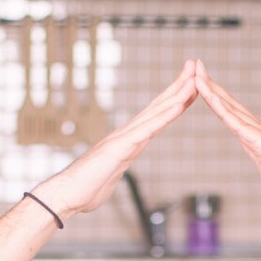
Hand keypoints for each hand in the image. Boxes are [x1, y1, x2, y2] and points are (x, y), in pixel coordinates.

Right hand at [29, 61, 198, 219]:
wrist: (66, 194)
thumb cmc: (85, 188)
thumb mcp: (110, 175)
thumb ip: (116, 167)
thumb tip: (116, 167)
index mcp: (128, 141)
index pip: (156, 116)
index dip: (173, 99)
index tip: (189, 85)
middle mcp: (127, 134)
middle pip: (158, 106)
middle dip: (178, 85)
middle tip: (194, 65)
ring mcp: (123, 138)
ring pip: (156, 113)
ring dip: (176, 95)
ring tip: (194, 78)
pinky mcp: (120, 148)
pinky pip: (147, 130)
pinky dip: (164, 117)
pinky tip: (179, 105)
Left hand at [194, 62, 260, 222]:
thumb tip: (260, 159)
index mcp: (256, 136)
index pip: (231, 112)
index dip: (215, 96)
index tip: (200, 81)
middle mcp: (258, 129)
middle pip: (229, 103)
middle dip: (211, 84)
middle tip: (195, 64)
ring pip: (231, 109)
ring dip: (213, 92)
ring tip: (198, 76)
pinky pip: (238, 125)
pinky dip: (224, 111)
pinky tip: (211, 99)